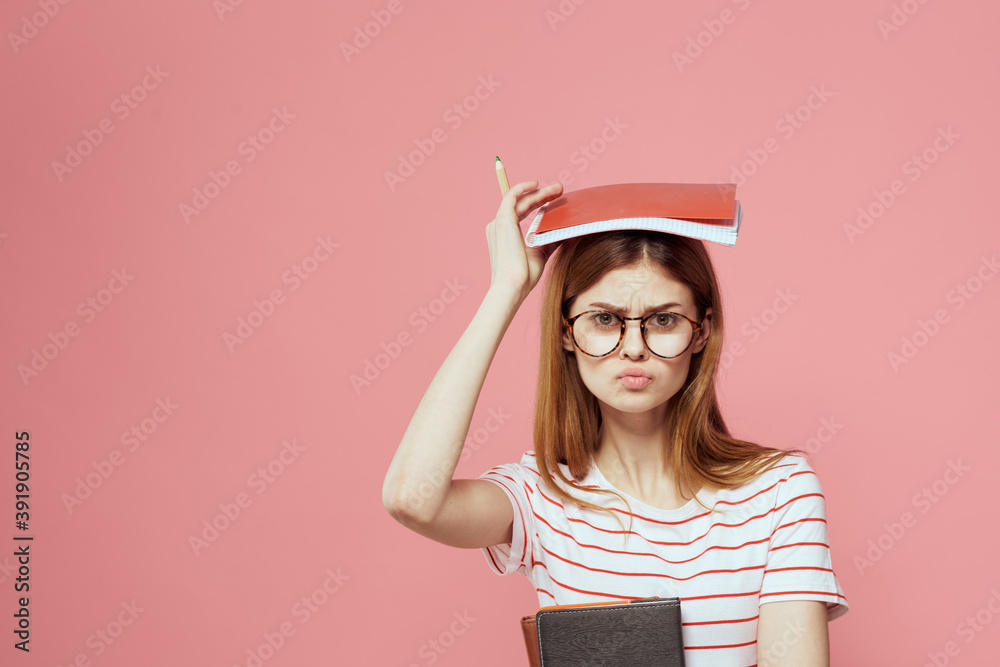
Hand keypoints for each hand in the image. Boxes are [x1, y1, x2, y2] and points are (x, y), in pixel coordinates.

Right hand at [485, 180, 563, 302]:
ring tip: (558, 188)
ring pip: (520, 199)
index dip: (537, 203)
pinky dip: (523, 188)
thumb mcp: (541, 253)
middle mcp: (499, 226)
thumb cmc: (524, 275)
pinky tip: (537, 185)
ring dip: (538, 192)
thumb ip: (549, 240)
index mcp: (505, 234)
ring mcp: (499, 222)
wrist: (513, 285)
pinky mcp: (503, 220)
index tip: (554, 199)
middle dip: (541, 195)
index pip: (521, 212)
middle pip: (522, 203)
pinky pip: (512, 196)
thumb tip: (564, 230)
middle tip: (560, 190)